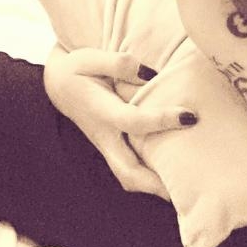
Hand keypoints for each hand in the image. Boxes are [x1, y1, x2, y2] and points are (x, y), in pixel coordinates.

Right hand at [43, 46, 196, 197]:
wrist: (56, 84)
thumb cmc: (77, 69)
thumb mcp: (90, 58)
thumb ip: (119, 64)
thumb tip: (149, 74)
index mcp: (100, 112)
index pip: (134, 121)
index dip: (161, 120)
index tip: (190, 116)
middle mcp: (104, 136)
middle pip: (128, 172)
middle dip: (157, 184)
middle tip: (189, 185)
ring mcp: (106, 147)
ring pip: (128, 178)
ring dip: (155, 187)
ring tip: (186, 187)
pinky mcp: (111, 148)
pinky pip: (130, 171)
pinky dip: (149, 179)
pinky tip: (172, 174)